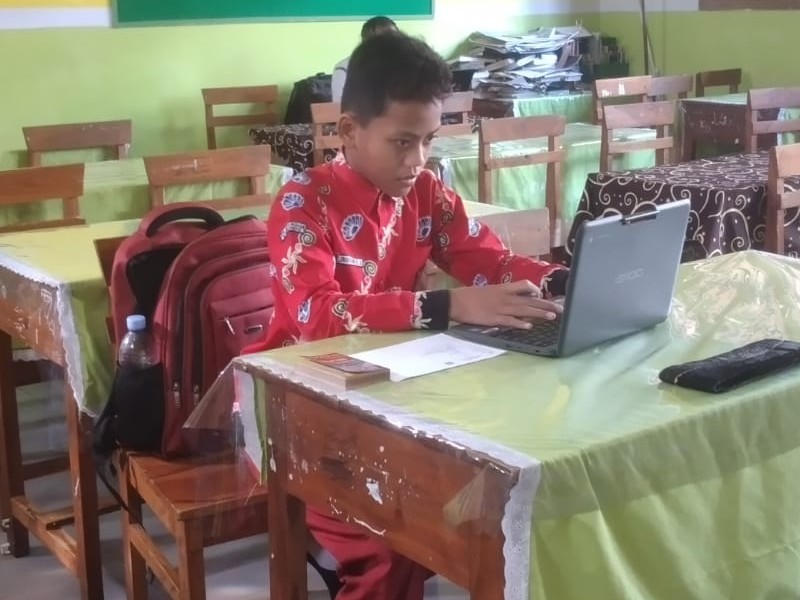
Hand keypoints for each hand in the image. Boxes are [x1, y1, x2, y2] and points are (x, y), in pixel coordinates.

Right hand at [449, 280, 563, 329]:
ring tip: (553, 316)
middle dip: (546, 304)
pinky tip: (530, 326)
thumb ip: (499, 294)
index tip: (542, 295)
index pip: (525, 285)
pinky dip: (520, 323)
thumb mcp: (486, 291)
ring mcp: (500, 308)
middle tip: (560, 308)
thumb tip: (509, 298)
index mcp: (502, 288)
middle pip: (530, 299)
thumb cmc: (468, 296)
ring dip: (540, 313)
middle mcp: (504, 297)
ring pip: (524, 310)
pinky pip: (510, 321)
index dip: (535, 290)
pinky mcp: (494, 319)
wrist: (454, 302)